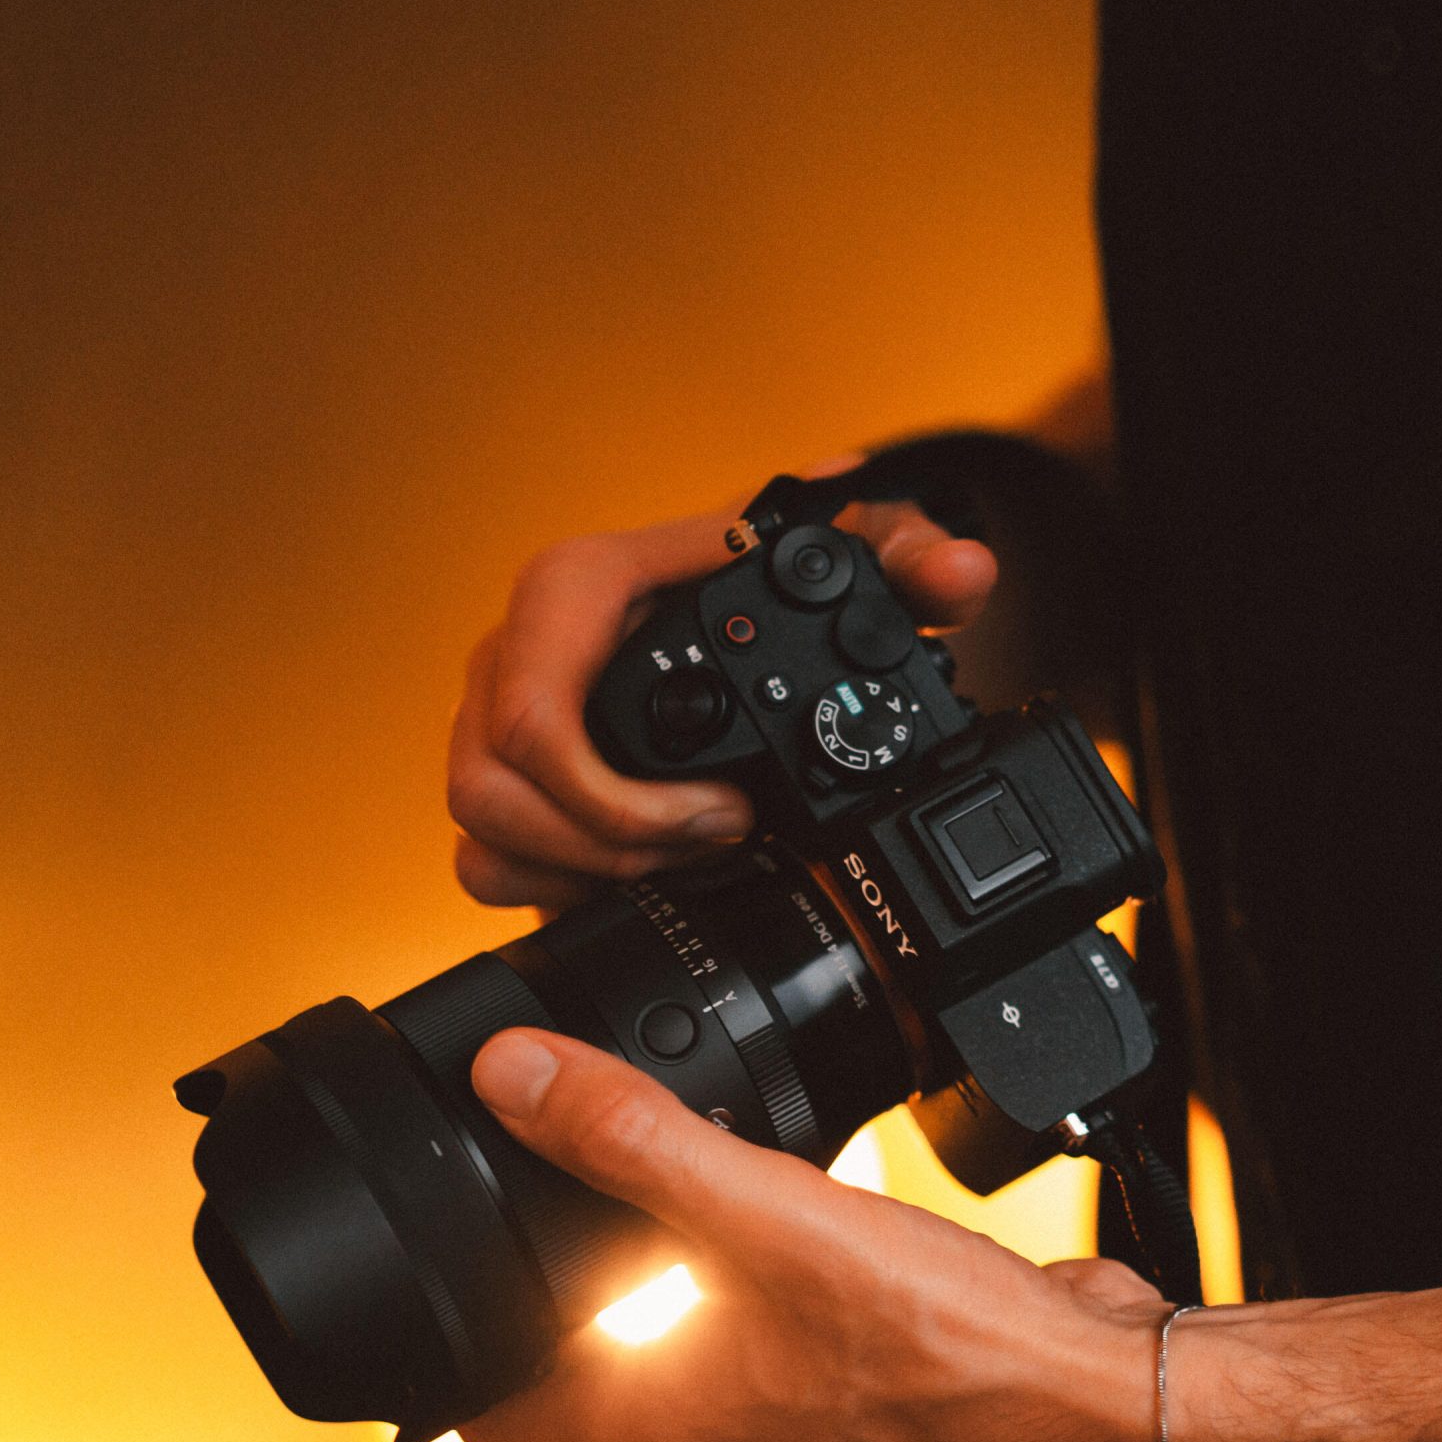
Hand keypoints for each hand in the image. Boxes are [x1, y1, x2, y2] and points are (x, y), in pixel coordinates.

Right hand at [448, 468, 1000, 908]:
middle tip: (715, 841)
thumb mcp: (848, 562)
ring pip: (482, 825)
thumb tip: (960, 573)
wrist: (725, 610)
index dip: (621, 791)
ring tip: (681, 856)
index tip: (730, 809)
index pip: (534, 703)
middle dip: (612, 839)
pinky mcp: (501, 781)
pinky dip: (555, 882)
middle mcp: (516, 649)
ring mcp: (494, 718)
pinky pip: (481, 856)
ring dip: (584, 864)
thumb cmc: (762, 578)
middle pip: (494, 782)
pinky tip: (633, 872)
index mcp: (577, 587)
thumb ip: (910, 559)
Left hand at [459, 1028, 1170, 1441]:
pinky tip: (796, 1197)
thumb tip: (511, 1076)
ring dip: (663, 1276)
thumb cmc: (947, 1351)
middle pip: (597, 1378)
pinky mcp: (881, 1373)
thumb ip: (639, 1144)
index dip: (449, 1368)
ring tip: (652, 1176)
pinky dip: (765, 1265)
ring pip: (695, 1344)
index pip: (507, 1425)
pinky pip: (790, 1319)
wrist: (1105, 1403)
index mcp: (673, 1417)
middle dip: (557, 1298)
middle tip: (529, 1201)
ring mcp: (808, 1408)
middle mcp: (728, 1429)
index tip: (421, 1296)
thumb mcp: (771, 1220)